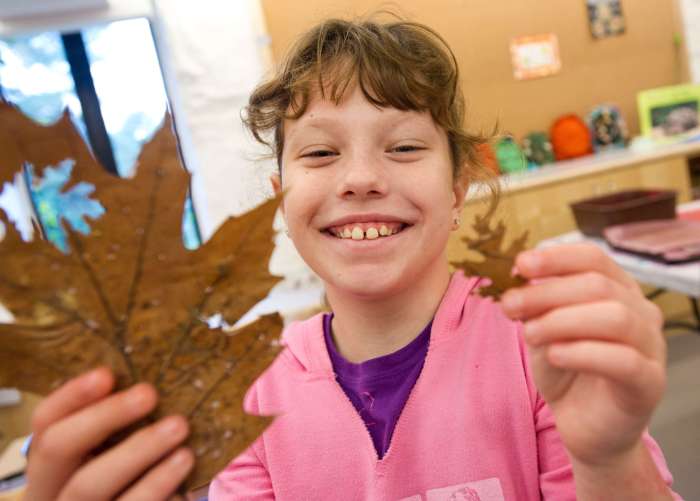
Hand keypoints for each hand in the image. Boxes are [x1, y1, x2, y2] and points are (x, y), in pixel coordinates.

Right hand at [24, 367, 193, 500]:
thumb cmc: (130, 483)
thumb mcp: (115, 458)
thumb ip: (119, 430)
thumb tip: (147, 385)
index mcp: (50, 467)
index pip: (45, 422)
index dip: (71, 396)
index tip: (106, 374)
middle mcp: (51, 493)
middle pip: (58, 449)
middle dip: (103, 416)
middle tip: (149, 393)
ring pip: (90, 486)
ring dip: (137, 454)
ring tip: (181, 435)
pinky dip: (157, 495)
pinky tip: (184, 488)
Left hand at [501, 244, 666, 466]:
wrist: (584, 425)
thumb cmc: (566, 369)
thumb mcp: (542, 330)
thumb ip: (534, 306)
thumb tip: (515, 280)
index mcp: (616, 290)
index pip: (592, 258)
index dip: (555, 257)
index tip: (519, 265)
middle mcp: (640, 312)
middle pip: (598, 285)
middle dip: (546, 292)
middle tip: (510, 305)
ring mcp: (651, 347)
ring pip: (615, 317)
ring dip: (562, 320)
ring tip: (529, 334)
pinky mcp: (650, 383)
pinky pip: (623, 360)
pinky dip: (582, 352)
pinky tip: (554, 355)